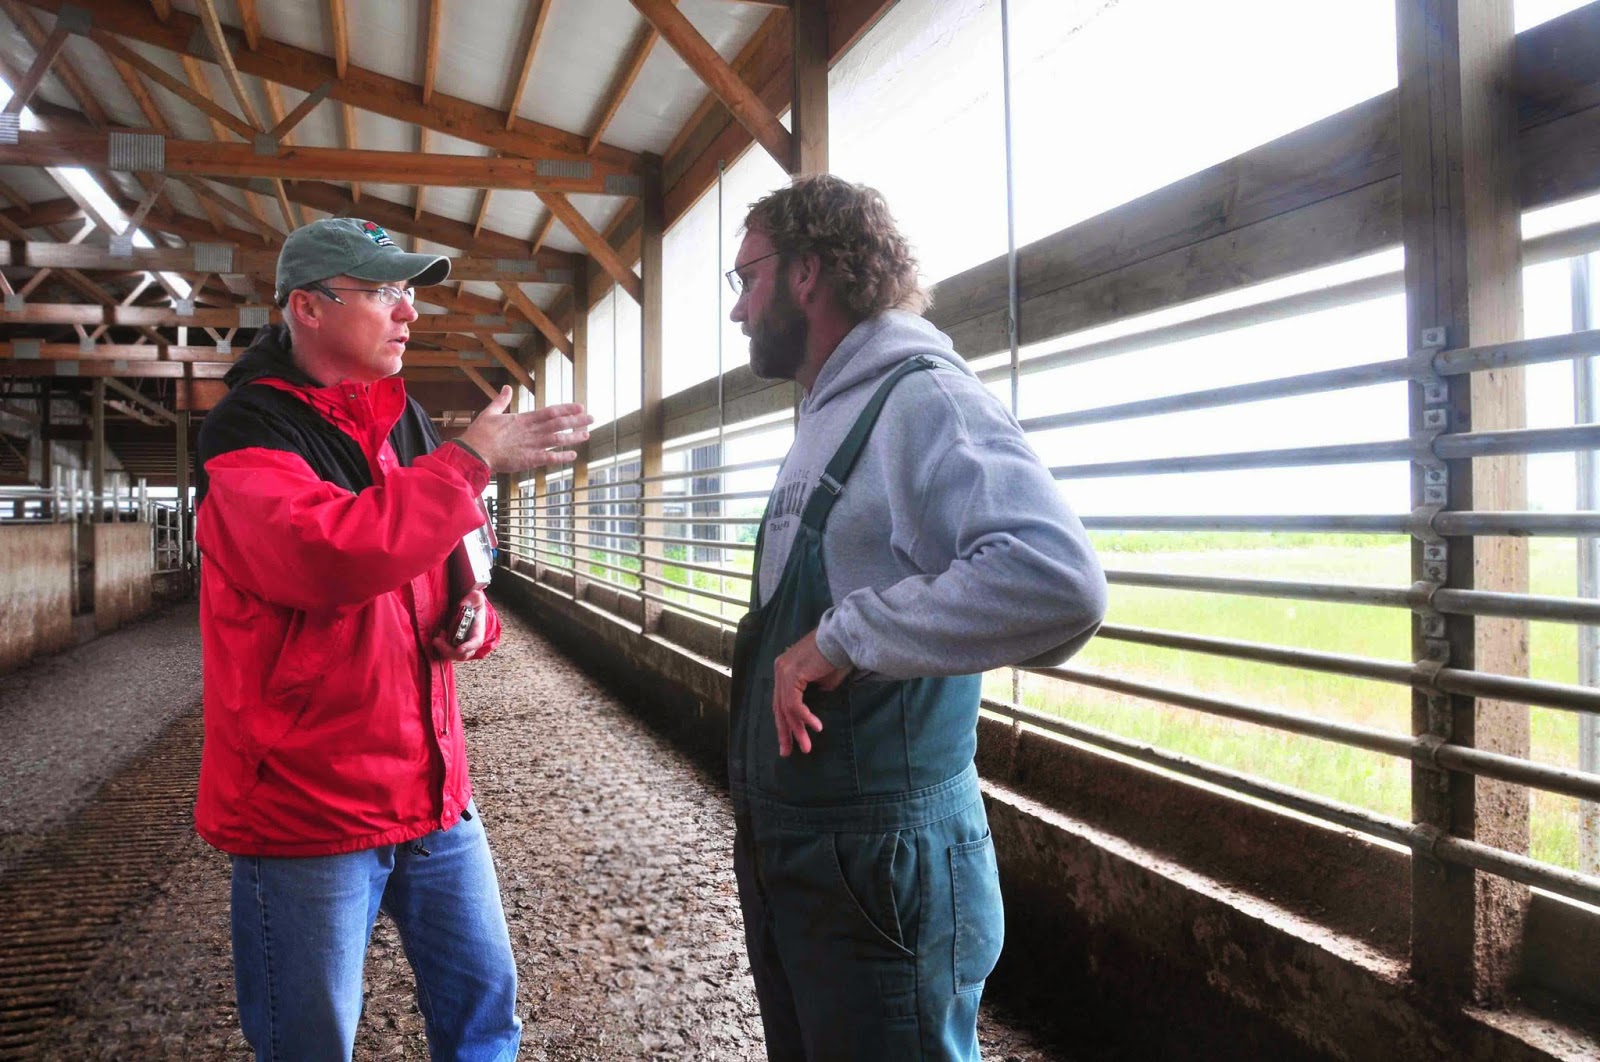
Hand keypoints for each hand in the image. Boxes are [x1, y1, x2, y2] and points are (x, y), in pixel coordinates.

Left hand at [431, 587, 487, 660]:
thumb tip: (463, 605)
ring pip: (453, 655)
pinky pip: (447, 652)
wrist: (468, 607)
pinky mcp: (454, 645)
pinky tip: (440, 635)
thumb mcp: (476, 597)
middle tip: (437, 640)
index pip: (476, 643)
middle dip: (449, 650)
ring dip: (443, 648)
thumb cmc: (473, 603)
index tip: (459, 648)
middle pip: (462, 655)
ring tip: (438, 636)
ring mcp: (462, 645)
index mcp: (478, 631)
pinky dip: (441, 647)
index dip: (468, 647)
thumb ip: (472, 599)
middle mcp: (471, 642)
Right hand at [455, 386, 592, 473]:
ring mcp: (532, 445)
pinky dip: (562, 457)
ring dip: (573, 437)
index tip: (580, 406)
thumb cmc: (480, 434)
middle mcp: (531, 431)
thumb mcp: (490, 412)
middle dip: (577, 421)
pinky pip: (549, 458)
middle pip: (559, 424)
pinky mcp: (529, 460)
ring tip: (587, 434)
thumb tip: (506, 387)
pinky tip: (573, 456)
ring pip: (558, 440)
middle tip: (592, 418)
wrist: (474, 453)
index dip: (567, 409)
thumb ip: (501, 400)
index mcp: (524, 419)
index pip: (550, 411)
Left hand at [770, 629, 850, 756]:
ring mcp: (783, 672)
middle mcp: (780, 669)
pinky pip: (794, 704)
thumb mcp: (823, 681)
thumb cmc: (837, 658)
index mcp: (784, 669)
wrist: (842, 639)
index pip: (781, 701)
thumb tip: (810, 709)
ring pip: (786, 708)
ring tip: (806, 747)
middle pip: (779, 707)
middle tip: (787, 752)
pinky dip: (805, 717)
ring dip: (797, 729)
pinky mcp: (791, 675)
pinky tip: (816, 727)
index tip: (789, 741)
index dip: (785, 722)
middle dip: (785, 732)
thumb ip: (813, 693)